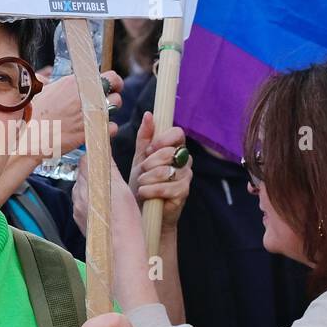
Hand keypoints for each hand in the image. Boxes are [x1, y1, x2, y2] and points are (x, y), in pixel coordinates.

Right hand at [32, 70, 122, 154]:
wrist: (30, 137)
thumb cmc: (32, 114)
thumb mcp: (39, 91)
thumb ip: (47, 81)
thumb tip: (45, 78)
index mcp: (75, 82)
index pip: (109, 76)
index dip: (113, 82)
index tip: (110, 87)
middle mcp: (86, 95)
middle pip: (115, 93)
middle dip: (111, 98)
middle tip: (102, 104)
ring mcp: (91, 113)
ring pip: (115, 108)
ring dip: (109, 112)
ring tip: (97, 116)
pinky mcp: (91, 130)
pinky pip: (112, 127)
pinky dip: (108, 129)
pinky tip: (97, 129)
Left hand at [74, 153, 157, 309]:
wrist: (121, 255)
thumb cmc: (125, 224)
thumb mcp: (121, 191)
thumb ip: (109, 170)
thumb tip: (100, 152)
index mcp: (88, 188)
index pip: (86, 161)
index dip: (95, 154)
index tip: (104, 150)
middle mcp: (79, 198)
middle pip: (83, 175)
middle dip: (94, 170)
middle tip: (109, 170)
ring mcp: (79, 211)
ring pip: (83, 190)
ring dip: (94, 186)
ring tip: (111, 189)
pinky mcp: (82, 222)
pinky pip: (85, 204)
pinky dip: (94, 200)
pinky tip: (108, 206)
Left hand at [129, 112, 192, 230]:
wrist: (143, 211)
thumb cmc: (142, 183)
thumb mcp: (140, 157)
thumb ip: (145, 137)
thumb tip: (149, 114)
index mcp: (176, 148)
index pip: (177, 133)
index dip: (162, 140)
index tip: (149, 150)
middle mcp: (185, 160)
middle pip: (169, 152)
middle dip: (149, 163)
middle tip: (142, 171)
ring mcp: (186, 177)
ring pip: (166, 170)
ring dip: (147, 178)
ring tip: (141, 184)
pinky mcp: (183, 193)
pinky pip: (166, 187)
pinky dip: (150, 190)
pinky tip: (145, 193)